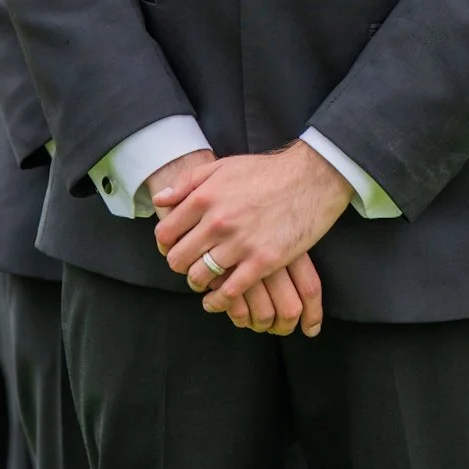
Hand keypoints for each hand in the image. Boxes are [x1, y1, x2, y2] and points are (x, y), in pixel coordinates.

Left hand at [153, 142, 348, 332]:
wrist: (308, 179)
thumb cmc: (264, 172)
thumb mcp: (221, 167)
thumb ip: (187, 182)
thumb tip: (160, 199)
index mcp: (204, 197)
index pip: (166, 233)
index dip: (164, 245)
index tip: (170, 249)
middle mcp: (217, 221)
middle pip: (179, 259)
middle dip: (179, 266)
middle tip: (186, 267)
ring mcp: (240, 243)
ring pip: (201, 276)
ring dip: (198, 283)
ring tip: (202, 282)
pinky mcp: (263, 261)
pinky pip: (230, 291)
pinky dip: (219, 301)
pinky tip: (217, 301)